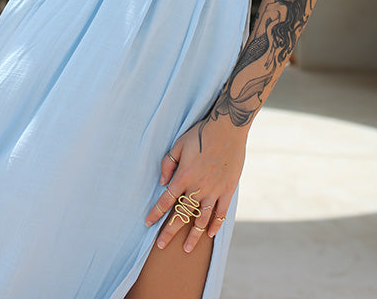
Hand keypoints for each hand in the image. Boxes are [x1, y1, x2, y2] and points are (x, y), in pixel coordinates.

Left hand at [144, 117, 246, 253]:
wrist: (228, 128)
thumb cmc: (201, 134)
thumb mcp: (179, 144)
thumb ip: (168, 163)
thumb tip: (162, 183)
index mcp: (183, 176)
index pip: (166, 200)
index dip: (156, 213)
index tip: (148, 223)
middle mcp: (198, 187)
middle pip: (182, 214)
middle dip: (170, 232)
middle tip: (162, 246)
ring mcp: (214, 190)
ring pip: (202, 219)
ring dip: (193, 235)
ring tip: (187, 248)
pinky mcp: (228, 190)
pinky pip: (221, 213)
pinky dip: (216, 225)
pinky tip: (210, 234)